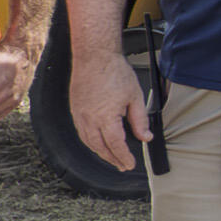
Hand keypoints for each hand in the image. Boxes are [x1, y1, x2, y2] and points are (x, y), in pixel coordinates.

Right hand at [68, 42, 149, 171]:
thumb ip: (140, 120)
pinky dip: (90, 141)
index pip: (116, 145)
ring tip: (112, 158)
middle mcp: (89, 119)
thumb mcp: (135, 97)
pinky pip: (81, 132)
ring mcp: (79, 114)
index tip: (130, 164)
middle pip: (100, 147)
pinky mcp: (75, 109)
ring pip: (88, 141)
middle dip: (112, 159)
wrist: (94, 55)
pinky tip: (97, 142)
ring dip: (100, 152)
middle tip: (122, 165)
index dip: (124, 157)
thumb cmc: (114, 72)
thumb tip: (145, 137)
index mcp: (105, 117)